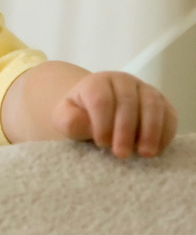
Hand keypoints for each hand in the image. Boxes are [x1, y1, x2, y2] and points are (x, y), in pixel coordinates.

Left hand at [53, 72, 177, 157]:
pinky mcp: (162, 103)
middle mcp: (123, 81)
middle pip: (128, 102)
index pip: (101, 99)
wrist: (96, 111)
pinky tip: (156, 149)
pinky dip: (165, 132)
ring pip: (152, 105)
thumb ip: (70, 121)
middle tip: (121, 154)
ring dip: (150, 131)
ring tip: (144, 154)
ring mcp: (144, 90)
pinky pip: (169, 114)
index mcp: (97, 82)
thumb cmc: (80, 115)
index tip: (101, 143)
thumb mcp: (65, 118)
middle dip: (125, 130)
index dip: (102, 122)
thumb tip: (86, 124)